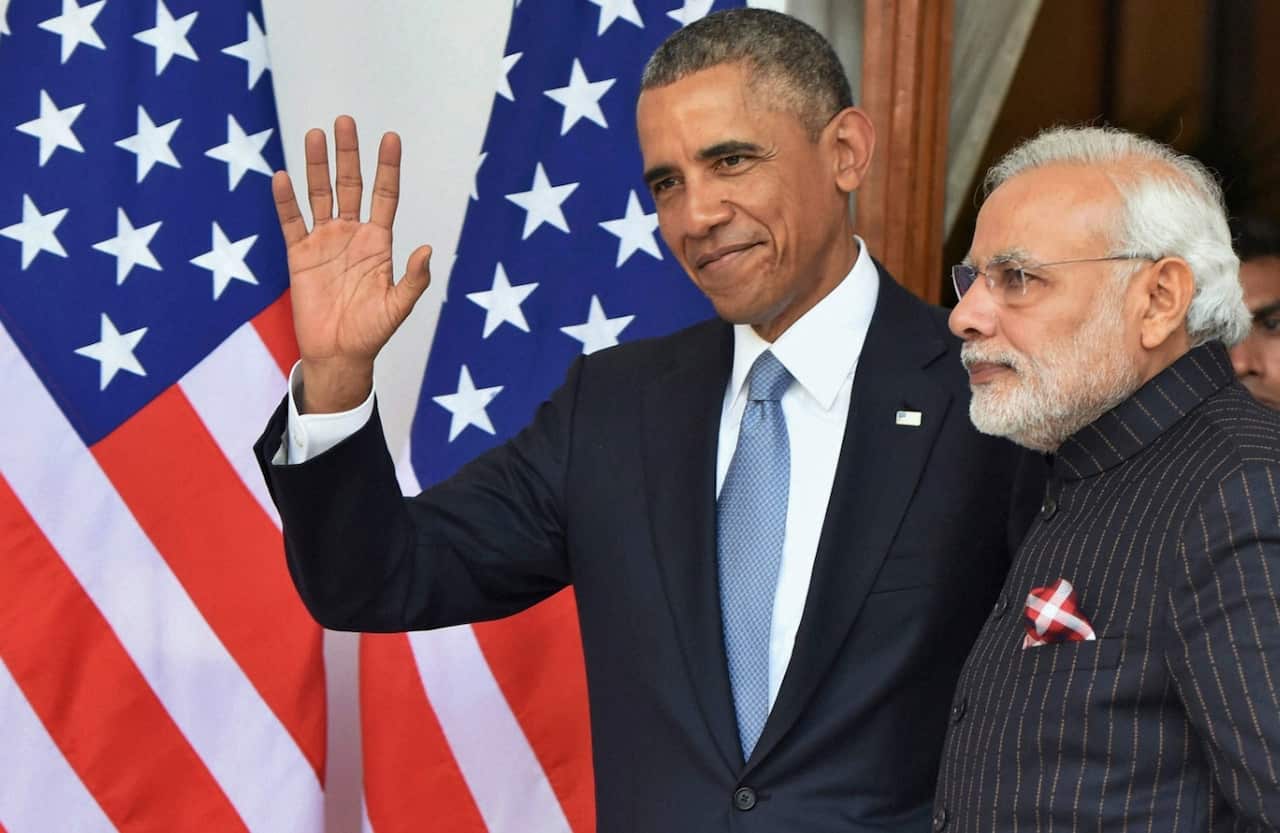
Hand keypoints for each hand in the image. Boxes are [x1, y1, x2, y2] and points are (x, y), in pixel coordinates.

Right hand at [272, 115, 431, 412]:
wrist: (339, 354)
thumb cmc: (372, 332)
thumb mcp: (398, 307)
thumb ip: (414, 280)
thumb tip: (427, 250)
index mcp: (378, 242)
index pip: (385, 195)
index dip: (387, 167)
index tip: (390, 138)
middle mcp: (351, 234)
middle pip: (350, 185)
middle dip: (349, 154)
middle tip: (345, 121)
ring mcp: (324, 241)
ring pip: (320, 195)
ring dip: (317, 166)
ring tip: (315, 135)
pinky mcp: (299, 255)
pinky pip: (291, 222)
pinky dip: (286, 201)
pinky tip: (282, 176)